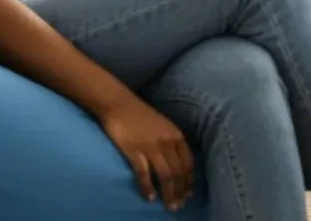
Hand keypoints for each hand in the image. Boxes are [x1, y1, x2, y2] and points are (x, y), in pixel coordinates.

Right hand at [99, 94, 194, 210]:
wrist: (121, 105)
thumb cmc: (142, 116)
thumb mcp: (164, 126)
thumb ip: (172, 143)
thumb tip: (177, 164)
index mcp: (176, 135)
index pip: (188, 162)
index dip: (189, 180)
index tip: (189, 193)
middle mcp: (167, 142)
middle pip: (178, 171)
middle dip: (180, 191)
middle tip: (178, 206)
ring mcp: (151, 146)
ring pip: (165, 175)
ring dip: (168, 193)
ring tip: (168, 206)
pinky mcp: (134, 151)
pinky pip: (144, 173)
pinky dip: (147, 187)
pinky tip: (149, 198)